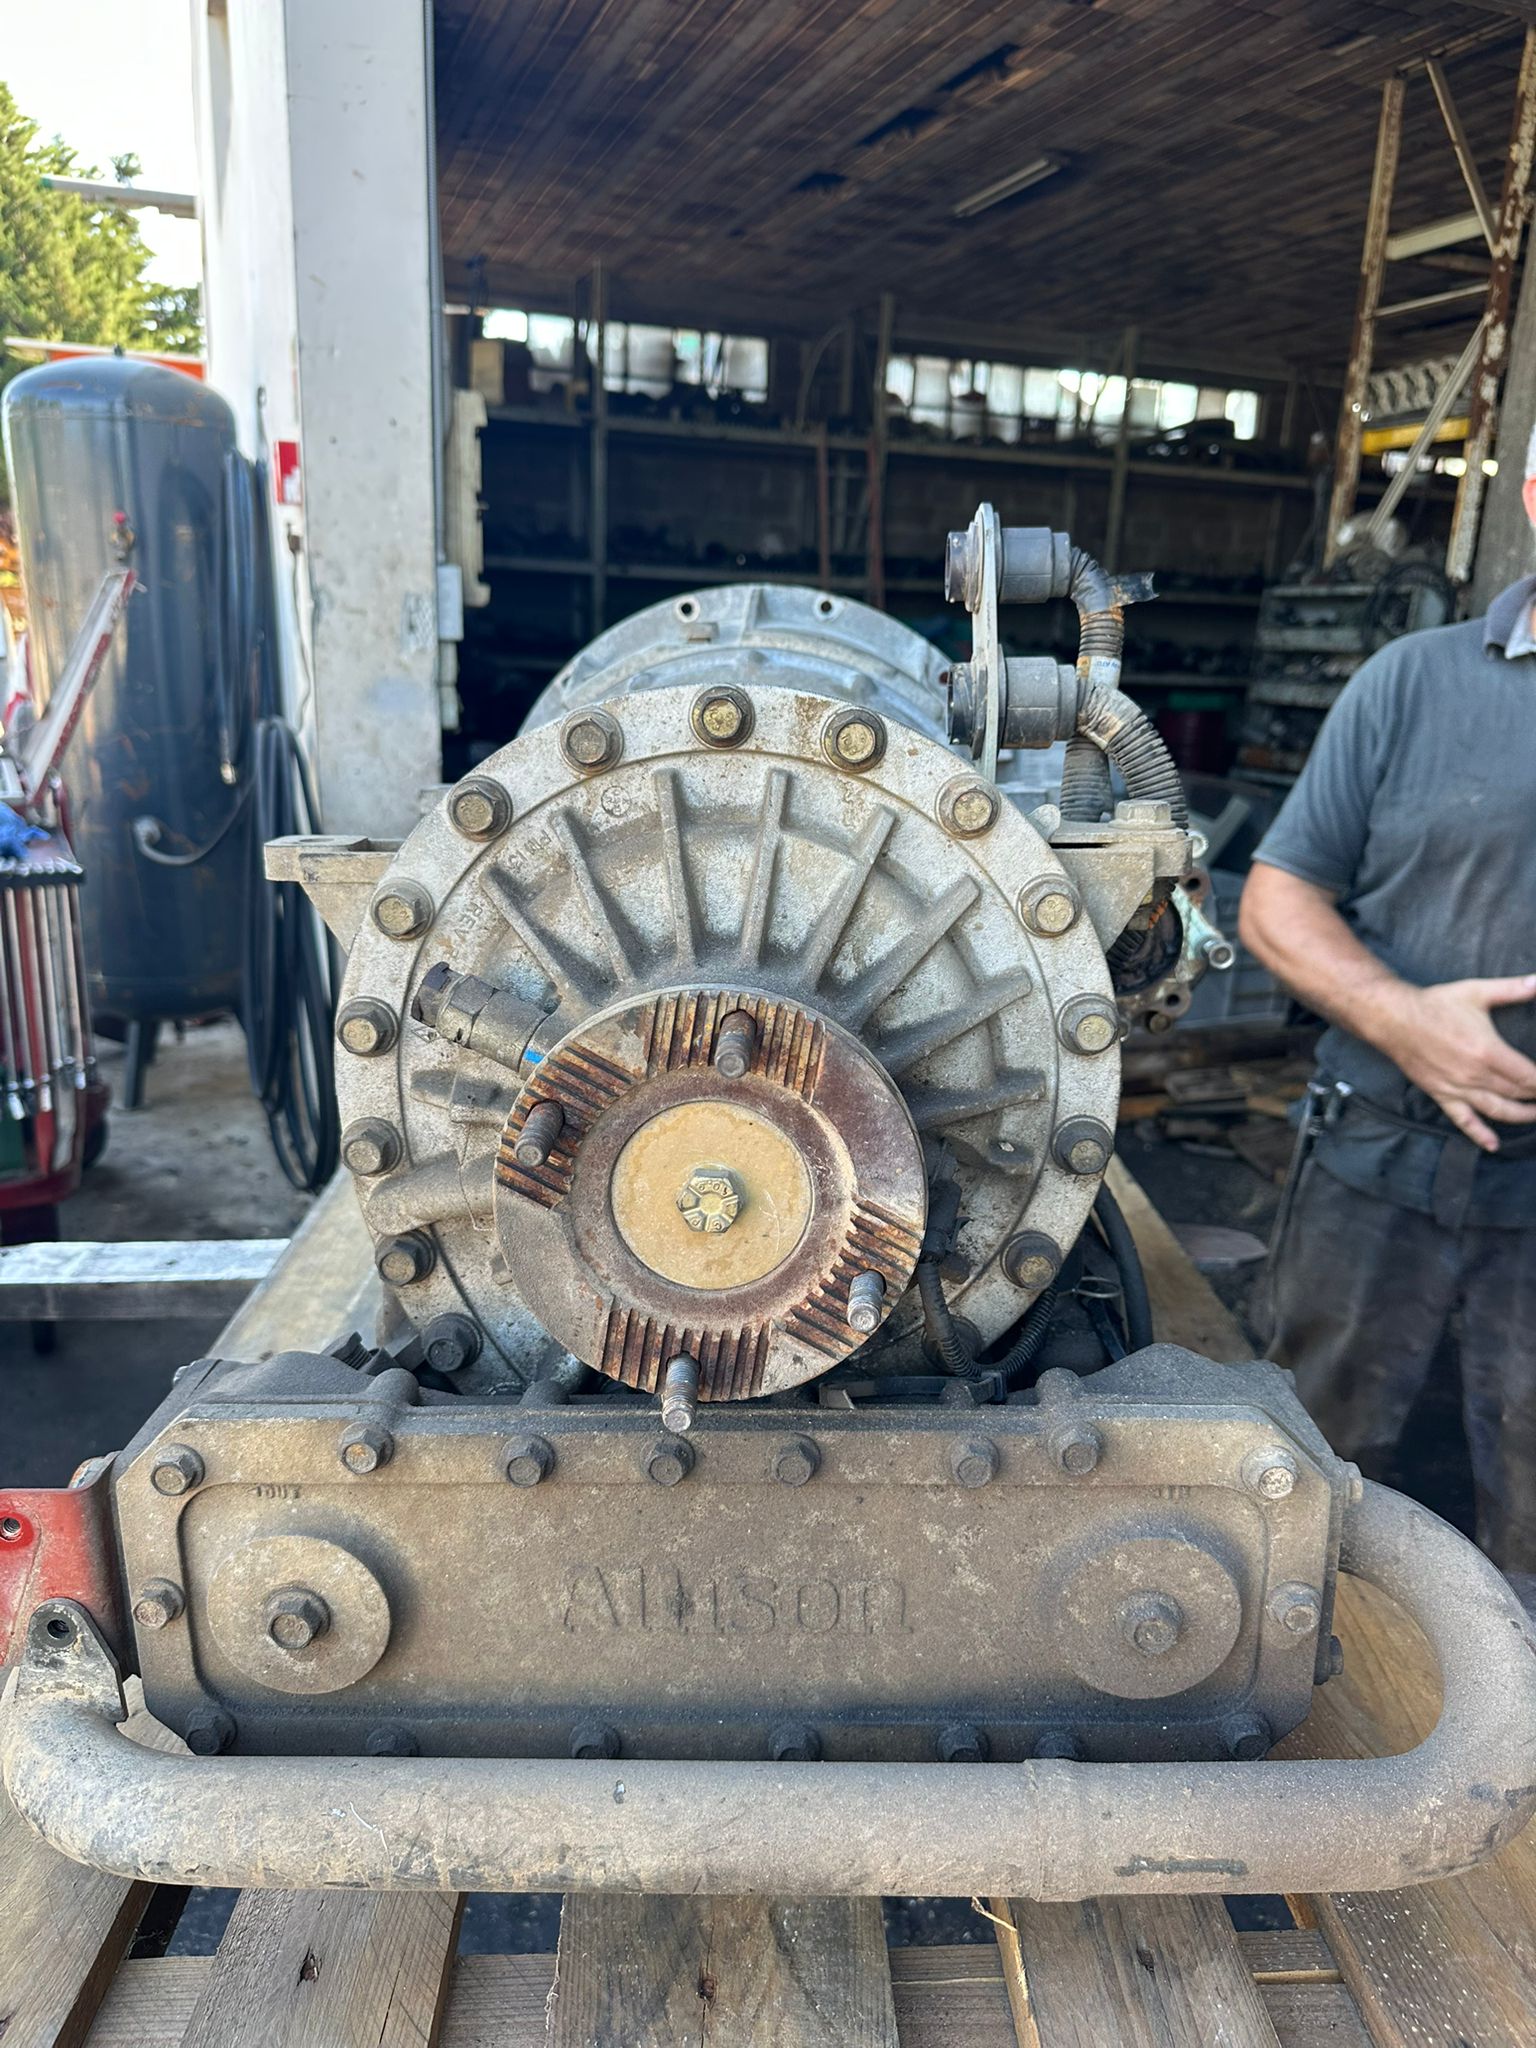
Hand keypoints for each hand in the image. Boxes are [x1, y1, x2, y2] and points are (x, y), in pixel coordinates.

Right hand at [1383, 975, 1535, 1151]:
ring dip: (1522, 1117)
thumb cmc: (1435, 1005)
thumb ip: (1513, 989)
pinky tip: (1493, 1145)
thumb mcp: (1477, 992)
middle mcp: (1475, 1075)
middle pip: (1518, 1094)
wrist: (1395, 1020)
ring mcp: (1458, 1088)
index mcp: (1488, 1052)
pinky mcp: (1442, 1095)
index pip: (1530, 1076)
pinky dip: (1480, 1135)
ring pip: (1498, 1111)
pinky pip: (1463, 1120)